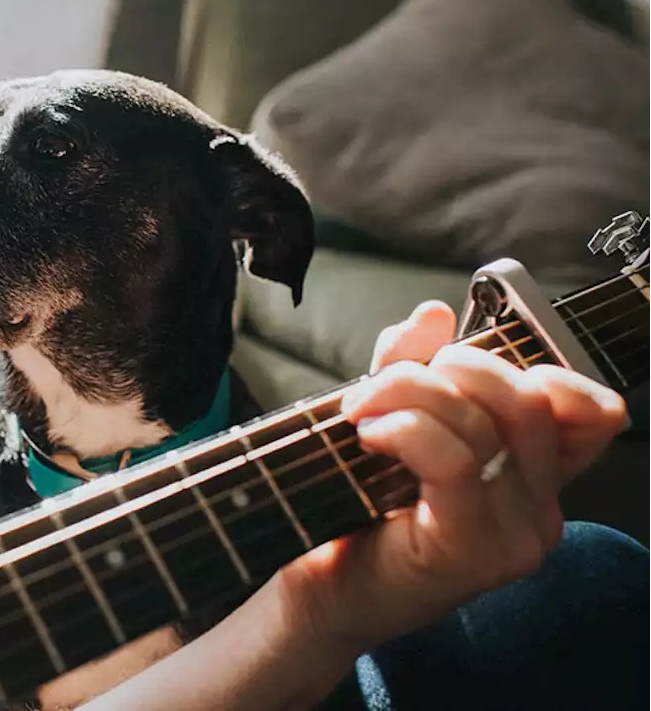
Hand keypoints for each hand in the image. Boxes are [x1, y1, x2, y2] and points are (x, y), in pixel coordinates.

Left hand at [274, 300, 627, 655]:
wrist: (320, 593)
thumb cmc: (355, 509)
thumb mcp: (389, 419)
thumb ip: (412, 367)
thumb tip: (433, 314)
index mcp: (533, 476)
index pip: (587, 409)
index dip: (530, 364)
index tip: (449, 362)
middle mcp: (540, 508)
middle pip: (531, 398)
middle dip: (452, 367)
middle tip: (381, 385)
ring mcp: (516, 534)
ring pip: (488, 422)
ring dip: (408, 393)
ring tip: (359, 411)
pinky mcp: (475, 550)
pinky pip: (456, 461)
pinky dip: (407, 429)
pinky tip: (369, 436)